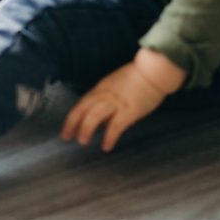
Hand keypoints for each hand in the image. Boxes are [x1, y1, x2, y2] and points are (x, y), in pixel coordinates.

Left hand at [61, 49, 185, 151]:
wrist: (153, 73)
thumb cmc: (137, 80)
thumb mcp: (116, 86)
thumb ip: (107, 100)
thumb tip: (103, 120)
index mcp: (101, 89)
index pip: (81, 104)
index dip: (72, 117)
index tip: (66, 129)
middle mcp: (105, 94)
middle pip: (82, 108)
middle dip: (72, 123)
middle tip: (65, 137)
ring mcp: (116, 102)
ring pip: (94, 115)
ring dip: (86, 128)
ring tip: (82, 141)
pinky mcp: (130, 110)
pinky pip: (116, 125)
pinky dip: (109, 136)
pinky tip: (106, 146)